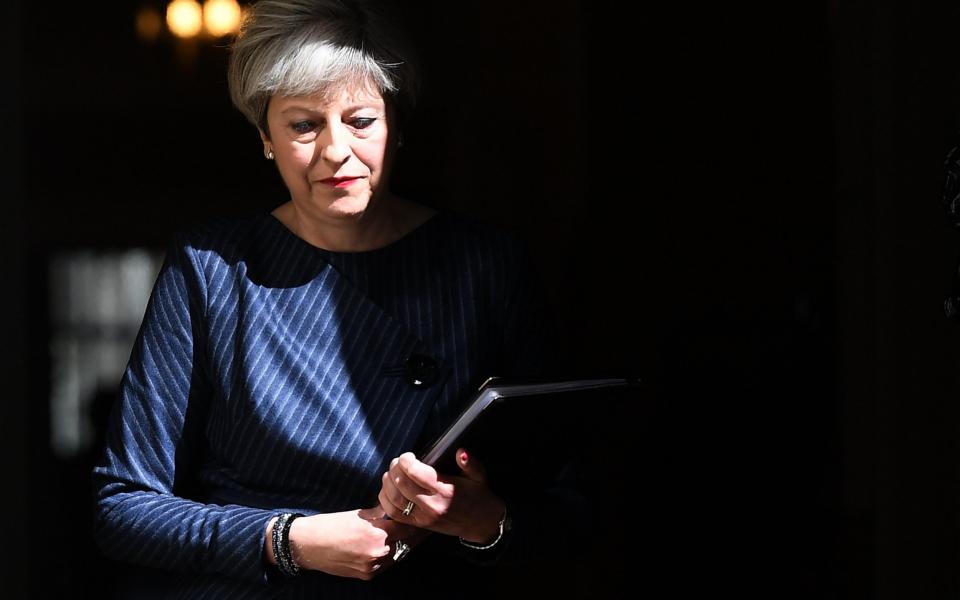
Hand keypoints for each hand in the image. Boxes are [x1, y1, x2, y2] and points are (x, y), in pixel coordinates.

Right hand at [269, 506, 425, 579]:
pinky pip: (385, 565)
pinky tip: (388, 546)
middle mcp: (377, 553)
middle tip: (421, 525)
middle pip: (406, 543)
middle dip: (412, 534)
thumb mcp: (360, 514)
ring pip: (397, 555)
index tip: (423, 515)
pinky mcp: (366, 576)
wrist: (308, 545)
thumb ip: (382, 513)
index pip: (407, 527)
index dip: (415, 521)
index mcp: (377, 534)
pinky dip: (388, 555)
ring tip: (405, 534)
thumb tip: (398, 507)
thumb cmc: (332, 524)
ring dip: (401, 545)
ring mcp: (372, 567)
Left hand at [378, 448, 505, 543]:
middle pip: (401, 483)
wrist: (480, 524)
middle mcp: (431, 505)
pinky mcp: (417, 525)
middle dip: (395, 468)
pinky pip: (393, 513)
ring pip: (394, 499)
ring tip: (392, 473)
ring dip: (388, 483)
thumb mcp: (479, 476)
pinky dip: (385, 500)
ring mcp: (422, 517)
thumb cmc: (478, 497)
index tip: (408, 455)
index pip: (416, 473)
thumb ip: (469, 463)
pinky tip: (389, 489)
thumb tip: (460, 452)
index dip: (406, 460)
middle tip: (398, 461)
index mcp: (445, 490)